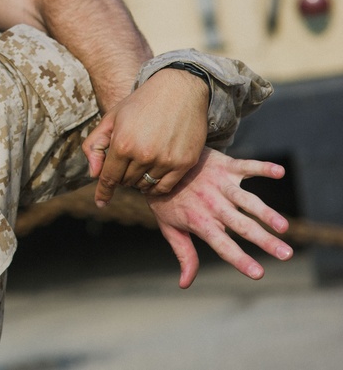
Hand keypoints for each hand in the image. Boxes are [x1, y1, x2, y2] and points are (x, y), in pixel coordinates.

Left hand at [83, 68, 209, 205]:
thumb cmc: (140, 103)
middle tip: (129, 160)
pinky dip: (157, 185)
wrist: (179, 89)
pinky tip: (154, 174)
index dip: (103, 191)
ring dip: (140, 180)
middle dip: (123, 175)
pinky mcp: (185, 163)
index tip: (101, 202)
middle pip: (127, 182)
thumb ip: (96, 145)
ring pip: (145, 186)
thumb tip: (93, 174)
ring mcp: (166, 160)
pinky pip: (166, 187)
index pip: (109, 177)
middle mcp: (144, 154)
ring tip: (142, 163)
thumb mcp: (111, 118)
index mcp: (123, 144)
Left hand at [146, 147, 292, 287]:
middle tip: (287, 254)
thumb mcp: (170, 228)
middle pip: (242, 225)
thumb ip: (184, 254)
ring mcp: (220, 185)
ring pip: (247, 200)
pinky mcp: (225, 166)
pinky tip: (280, 171)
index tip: (259, 274)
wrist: (160, 163)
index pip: (223, 245)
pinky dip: (263, 167)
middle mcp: (213, 205)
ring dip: (266, 212)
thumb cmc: (167, 200)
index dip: (239, 259)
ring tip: (283, 226)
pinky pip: (246, 166)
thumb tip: (185, 284)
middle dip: (264, 240)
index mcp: (201, 222)